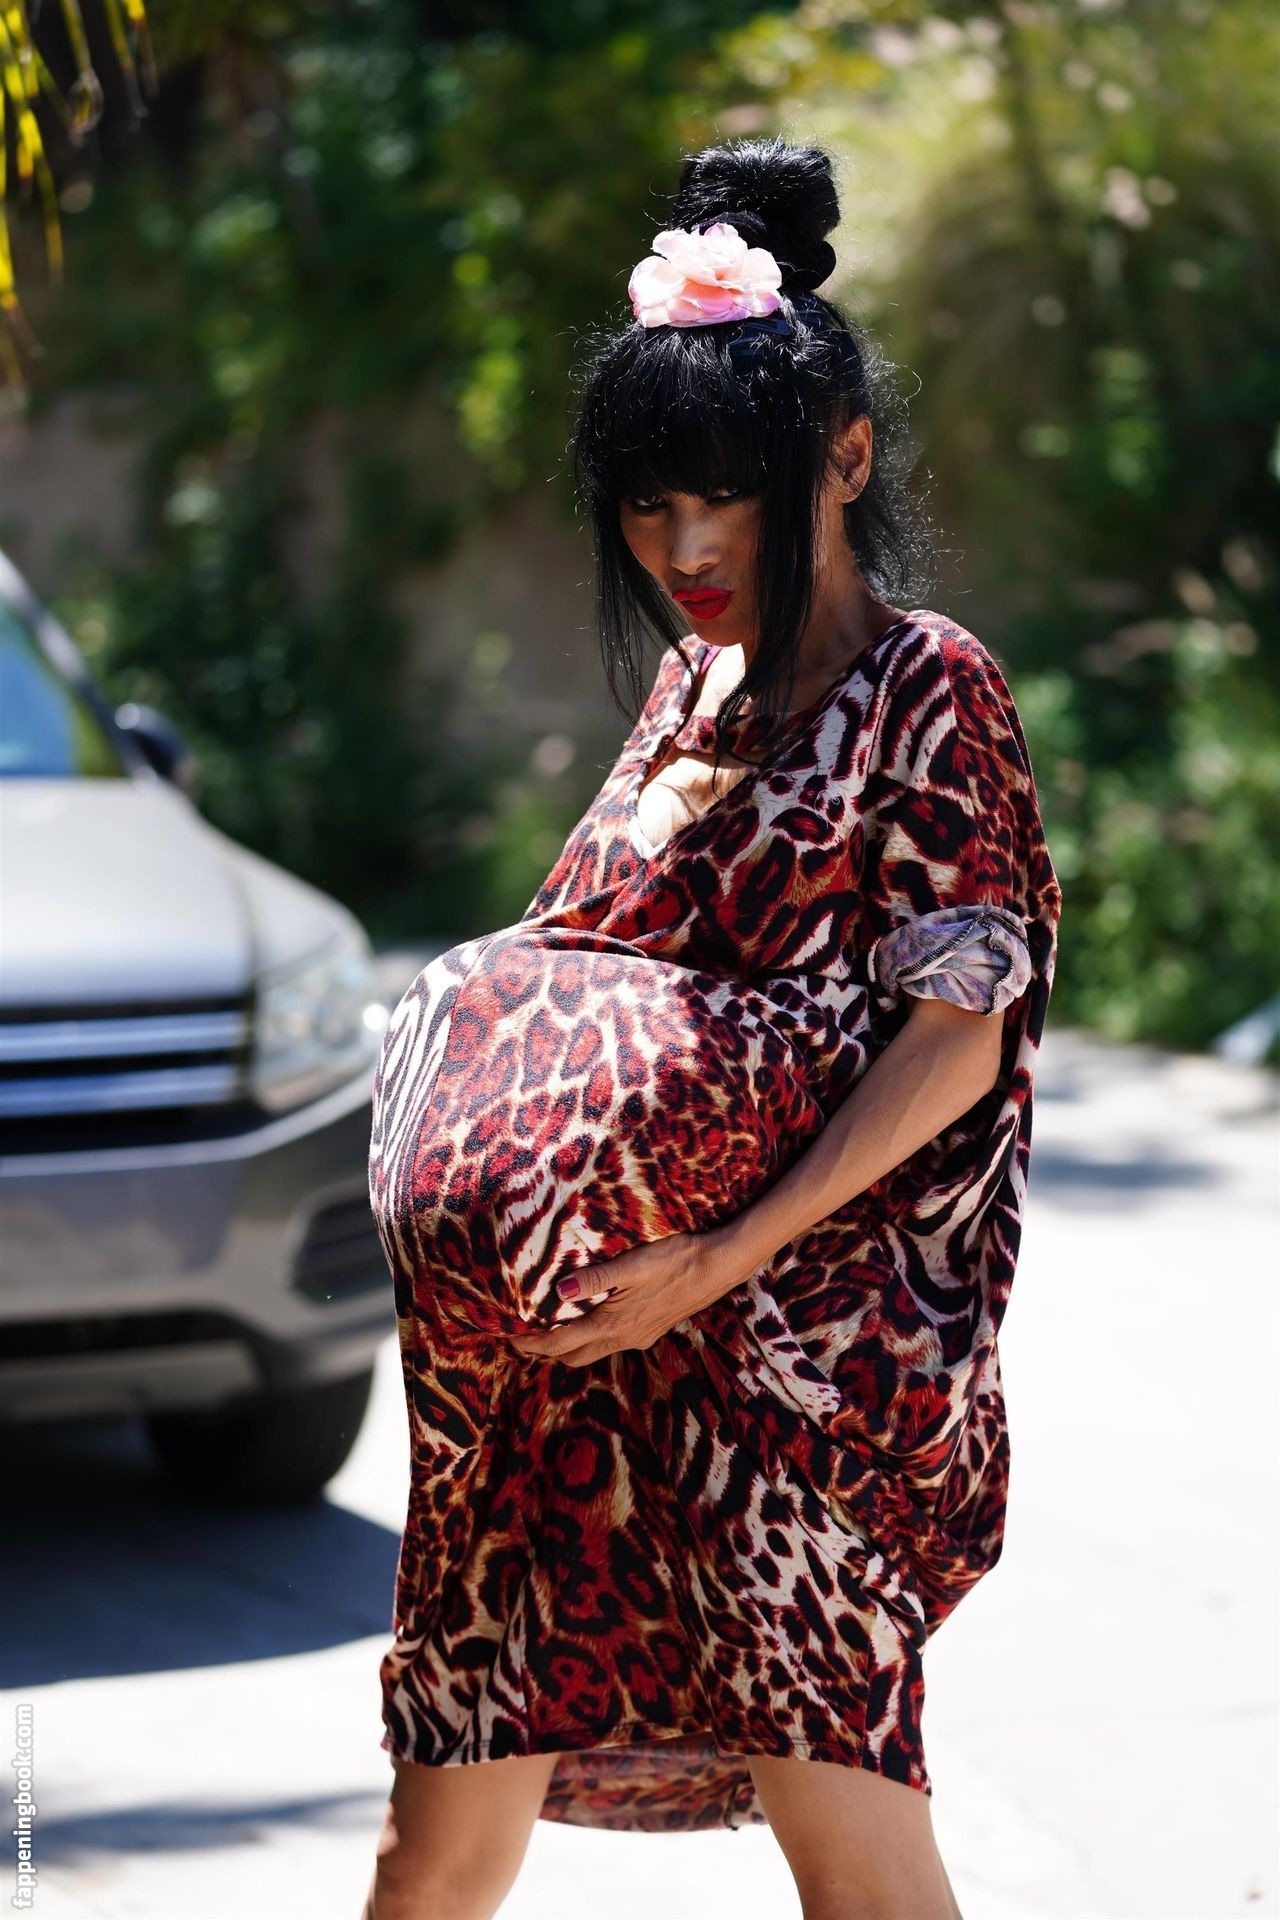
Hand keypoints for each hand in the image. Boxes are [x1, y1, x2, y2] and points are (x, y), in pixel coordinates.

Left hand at [508, 1230, 724, 1367]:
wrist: (718, 1268)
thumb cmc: (675, 1260)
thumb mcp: (633, 1265)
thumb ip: (596, 1279)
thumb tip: (560, 1290)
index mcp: (613, 1325)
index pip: (561, 1342)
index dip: (533, 1343)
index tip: (510, 1338)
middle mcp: (623, 1338)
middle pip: (573, 1356)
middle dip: (545, 1351)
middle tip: (522, 1336)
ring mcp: (638, 1337)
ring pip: (593, 1352)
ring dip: (567, 1347)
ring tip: (548, 1330)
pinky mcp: (650, 1330)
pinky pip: (610, 1344)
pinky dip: (590, 1339)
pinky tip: (590, 1320)